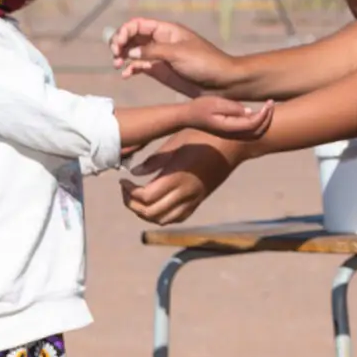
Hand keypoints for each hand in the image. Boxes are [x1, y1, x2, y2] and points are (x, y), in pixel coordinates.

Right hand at [110, 18, 242, 96]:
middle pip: (132, 36)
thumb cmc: (205, 63)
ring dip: (121, 56)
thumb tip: (129, 52)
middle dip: (119, 43)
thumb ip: (152, 51)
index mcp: (167, 30)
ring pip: (132, 51)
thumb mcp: (178, 54)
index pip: (137, 24)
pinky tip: (126, 75)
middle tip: (115, 56)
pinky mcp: (160, 70)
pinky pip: (138, 66)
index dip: (124, 32)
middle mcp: (161, 41)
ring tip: (118, 65)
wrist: (222, 83)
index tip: (118, 46)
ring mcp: (159, 56)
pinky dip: (129, 69)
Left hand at [120, 131, 247, 224]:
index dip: (129, 192)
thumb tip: (135, 173)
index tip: (123, 180)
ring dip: (146, 213)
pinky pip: (177, 217)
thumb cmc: (203, 137)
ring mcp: (194, 198)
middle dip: (132, 205)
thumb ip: (154, 161)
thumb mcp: (176, 143)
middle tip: (126, 190)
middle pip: (150, 213)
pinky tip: (157, 202)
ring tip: (138, 199)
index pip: (145, 197)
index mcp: (177, 176)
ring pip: (162, 219)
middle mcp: (185, 192)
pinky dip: (163, 215)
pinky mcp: (200, 199)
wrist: (233, 144)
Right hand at [182, 96, 274, 140]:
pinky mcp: (231, 132)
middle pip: (257, 131)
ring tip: (269, 106)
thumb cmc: (200, 107)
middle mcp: (232, 135)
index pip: (254, 124)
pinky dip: (259, 123)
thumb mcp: (216, 103)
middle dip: (268, 117)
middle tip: (271, 103)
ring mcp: (232, 135)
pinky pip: (250, 131)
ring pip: (255, 133)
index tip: (269, 102)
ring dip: (264, 121)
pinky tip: (260, 111)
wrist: (188, 116)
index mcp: (229, 128)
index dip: (264, 114)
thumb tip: (250, 111)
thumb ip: (233, 108)